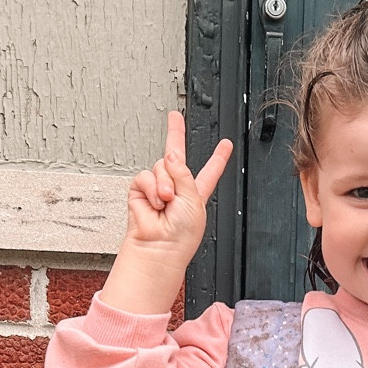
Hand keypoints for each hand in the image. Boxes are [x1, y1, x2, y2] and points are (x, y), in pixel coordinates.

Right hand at [100, 112, 234, 315]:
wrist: (161, 247)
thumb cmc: (182, 233)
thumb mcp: (194, 199)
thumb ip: (184, 174)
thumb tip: (171, 155)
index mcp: (196, 192)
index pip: (210, 171)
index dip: (218, 157)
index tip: (226, 144)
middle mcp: (177, 188)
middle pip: (175, 153)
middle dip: (175, 132)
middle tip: (175, 120)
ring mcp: (158, 188)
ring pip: (161, 166)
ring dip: (165, 184)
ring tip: (167, 201)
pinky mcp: (141, 191)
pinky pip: (145, 176)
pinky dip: (152, 189)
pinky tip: (156, 203)